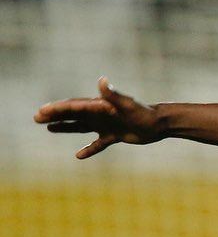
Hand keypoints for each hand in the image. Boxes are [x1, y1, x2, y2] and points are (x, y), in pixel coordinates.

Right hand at [34, 77, 162, 158]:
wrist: (160, 124)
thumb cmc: (144, 113)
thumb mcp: (127, 105)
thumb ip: (113, 95)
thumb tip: (102, 81)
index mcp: (100, 106)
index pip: (74, 106)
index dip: (57, 109)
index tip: (41, 112)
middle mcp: (101, 114)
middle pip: (73, 115)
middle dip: (55, 116)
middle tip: (36, 118)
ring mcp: (107, 125)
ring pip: (81, 127)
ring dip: (66, 127)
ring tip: (49, 128)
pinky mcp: (115, 135)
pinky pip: (98, 143)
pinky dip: (89, 149)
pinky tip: (79, 155)